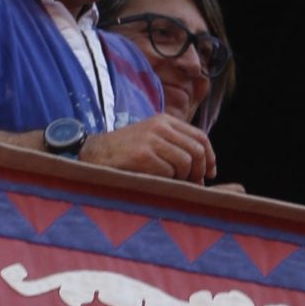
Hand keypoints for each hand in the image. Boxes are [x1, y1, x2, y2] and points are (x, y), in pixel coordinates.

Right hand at [83, 113, 215, 183]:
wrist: (94, 153)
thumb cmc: (127, 151)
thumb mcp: (153, 139)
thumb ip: (178, 146)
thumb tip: (207, 168)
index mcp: (165, 121)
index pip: (200, 137)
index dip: (210, 157)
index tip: (210, 173)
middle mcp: (160, 126)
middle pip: (197, 151)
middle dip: (199, 171)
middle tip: (193, 184)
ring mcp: (150, 139)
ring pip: (186, 162)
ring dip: (183, 178)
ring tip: (173, 182)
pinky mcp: (142, 155)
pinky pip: (168, 172)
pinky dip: (166, 181)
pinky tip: (156, 181)